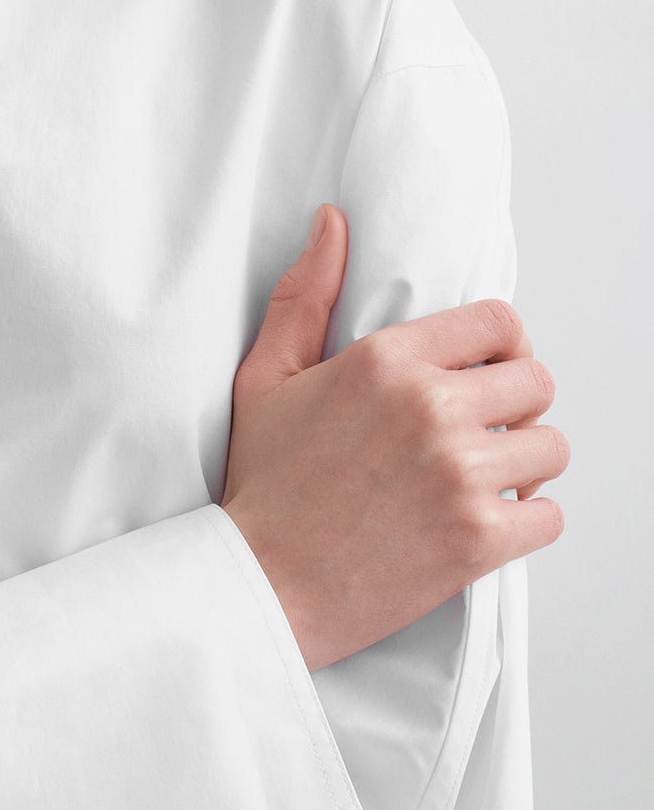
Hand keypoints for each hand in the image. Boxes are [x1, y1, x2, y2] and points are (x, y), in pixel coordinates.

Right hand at [219, 204, 567, 670]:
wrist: (260, 585)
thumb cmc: (263, 484)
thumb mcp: (267, 376)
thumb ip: (306, 294)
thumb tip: (333, 224)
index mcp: (386, 360)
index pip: (499, 323)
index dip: (501, 345)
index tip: (484, 371)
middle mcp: (431, 408)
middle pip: (536, 382)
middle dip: (515, 405)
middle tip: (481, 429)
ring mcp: (460, 475)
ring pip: (550, 447)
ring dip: (525, 463)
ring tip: (486, 476)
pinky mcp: (479, 539)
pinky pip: (550, 515)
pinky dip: (528, 521)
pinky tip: (488, 519)